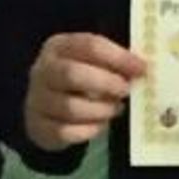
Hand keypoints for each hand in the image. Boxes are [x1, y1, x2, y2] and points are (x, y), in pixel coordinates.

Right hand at [24, 33, 146, 149]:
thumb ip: (111, 62)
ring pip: (70, 107)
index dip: (118, 57)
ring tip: (115, 108)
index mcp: (58, 47)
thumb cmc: (76, 80)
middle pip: (73, 74)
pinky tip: (101, 124)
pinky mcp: (39, 127)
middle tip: (126, 90)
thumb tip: (140, 69)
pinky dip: (89, 130)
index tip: (141, 68)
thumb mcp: (89, 61)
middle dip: (106, 83)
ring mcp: (37, 100)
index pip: (89, 45)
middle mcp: (42, 71)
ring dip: (101, 110)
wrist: (45, 107)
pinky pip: (66, 132)